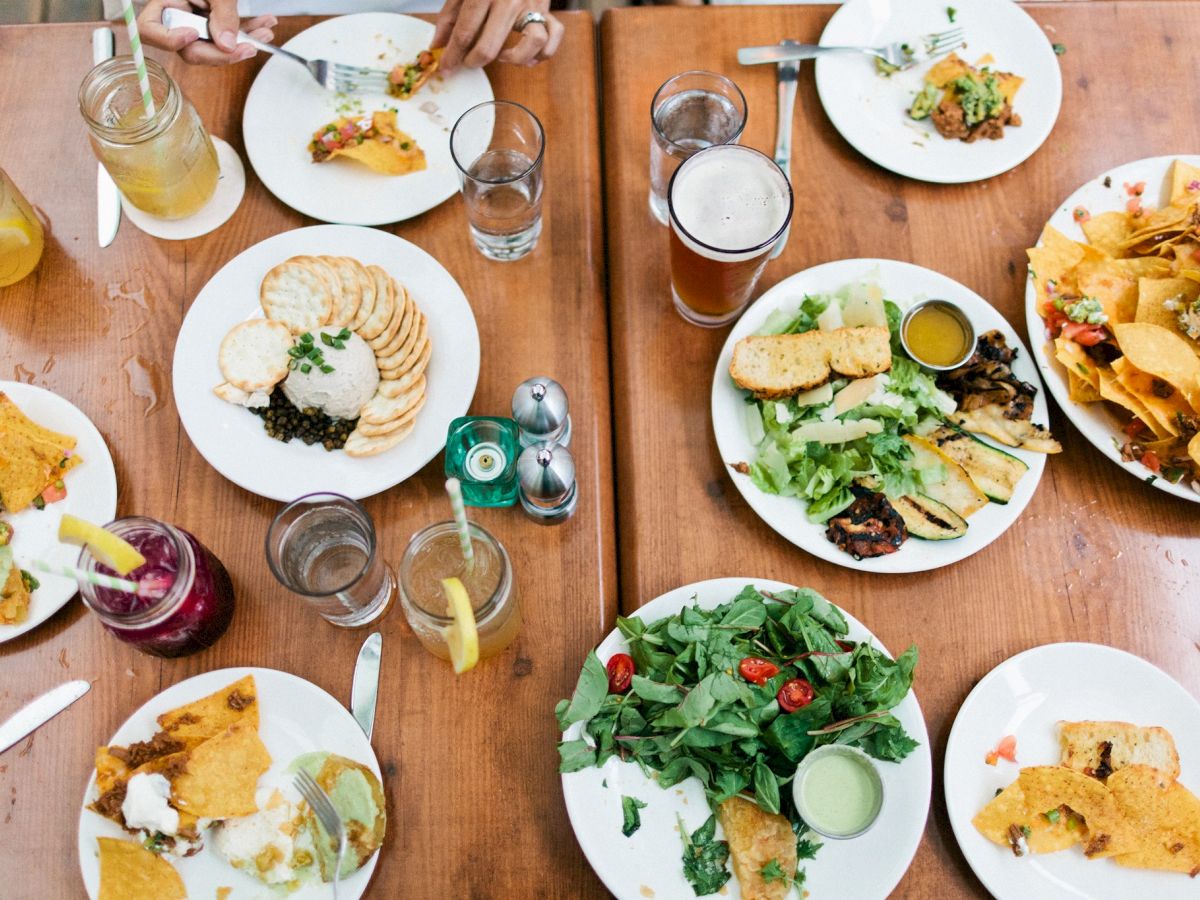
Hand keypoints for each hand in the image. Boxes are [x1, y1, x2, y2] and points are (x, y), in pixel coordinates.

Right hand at [137, 0, 276, 66]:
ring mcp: (194, 21)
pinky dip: (246, 32)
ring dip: (242, 42)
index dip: (170, 39)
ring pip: (213, 46)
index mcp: (164, 1)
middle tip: (248, 47)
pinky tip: (264, 25)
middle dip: (222, 53)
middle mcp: (175, 15)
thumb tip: (226, 45)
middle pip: (188, 48)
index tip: (193, 33)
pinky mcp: (212, 22)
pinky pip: (226, 36)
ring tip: (265, 32)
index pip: (151, 30)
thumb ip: (221, 13)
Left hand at [432, 0, 564, 71]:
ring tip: (502, 56)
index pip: (464, 32)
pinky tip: (528, 56)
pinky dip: (543, 52)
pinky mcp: (546, 10)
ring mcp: (531, 6)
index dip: (452, 55)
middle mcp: (509, 1)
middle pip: (490, 46)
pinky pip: (553, 37)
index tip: (445, 69)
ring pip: (532, 43)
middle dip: (474, 61)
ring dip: (515, 59)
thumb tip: (438, 46)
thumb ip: (449, 18)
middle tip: (469, 61)